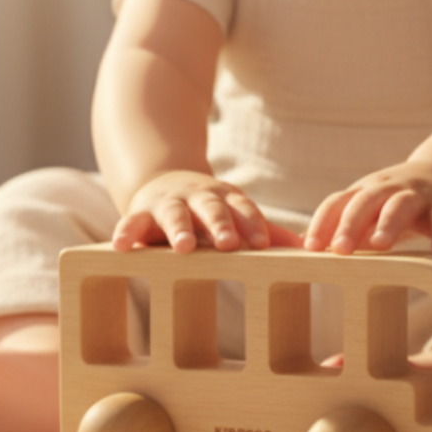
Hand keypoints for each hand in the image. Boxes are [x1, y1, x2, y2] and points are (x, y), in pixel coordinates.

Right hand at [113, 171, 295, 253]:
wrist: (162, 182)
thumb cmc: (208, 210)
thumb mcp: (234, 216)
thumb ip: (266, 232)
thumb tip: (308, 249)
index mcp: (226, 199)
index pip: (243, 209)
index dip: (253, 224)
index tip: (262, 243)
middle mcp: (198, 198)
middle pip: (212, 209)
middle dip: (220, 225)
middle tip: (229, 243)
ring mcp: (168, 204)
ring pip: (174, 214)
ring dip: (180, 229)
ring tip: (185, 246)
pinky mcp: (139, 213)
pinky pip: (130, 222)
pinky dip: (125, 232)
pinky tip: (122, 247)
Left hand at [304, 162, 431, 255]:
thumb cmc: (396, 203)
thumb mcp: (369, 210)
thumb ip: (341, 227)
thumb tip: (301, 249)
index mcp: (363, 192)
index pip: (336, 203)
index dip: (322, 223)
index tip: (310, 248)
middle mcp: (387, 189)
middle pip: (365, 202)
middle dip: (350, 224)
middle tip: (340, 250)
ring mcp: (418, 194)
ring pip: (401, 205)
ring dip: (389, 223)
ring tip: (380, 245)